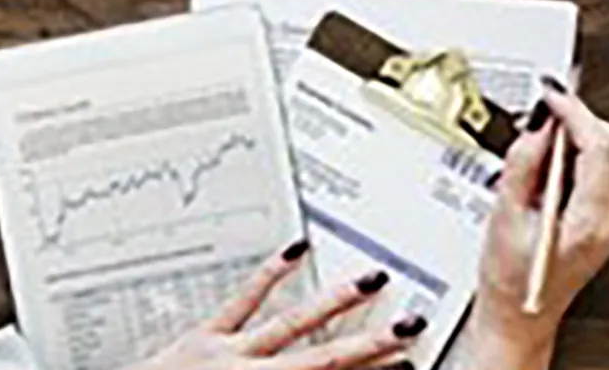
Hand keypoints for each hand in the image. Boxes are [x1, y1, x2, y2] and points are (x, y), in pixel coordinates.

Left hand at [128, 242, 421, 369]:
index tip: (405, 362)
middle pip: (321, 356)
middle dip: (370, 341)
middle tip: (409, 324)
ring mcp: (224, 354)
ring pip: (289, 324)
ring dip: (333, 303)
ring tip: (370, 280)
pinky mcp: (199, 340)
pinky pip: (239, 303)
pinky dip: (269, 274)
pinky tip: (294, 250)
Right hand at [461, 86, 608, 369]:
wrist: (519, 317)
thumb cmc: (510, 283)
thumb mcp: (505, 219)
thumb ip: (522, 168)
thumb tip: (537, 128)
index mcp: (591, 221)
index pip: (598, 147)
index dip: (575, 113)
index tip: (553, 96)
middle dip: (579, 119)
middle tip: (547, 108)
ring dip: (578, 134)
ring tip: (544, 131)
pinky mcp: (605, 219)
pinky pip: (601, 171)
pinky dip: (578, 154)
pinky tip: (552, 155)